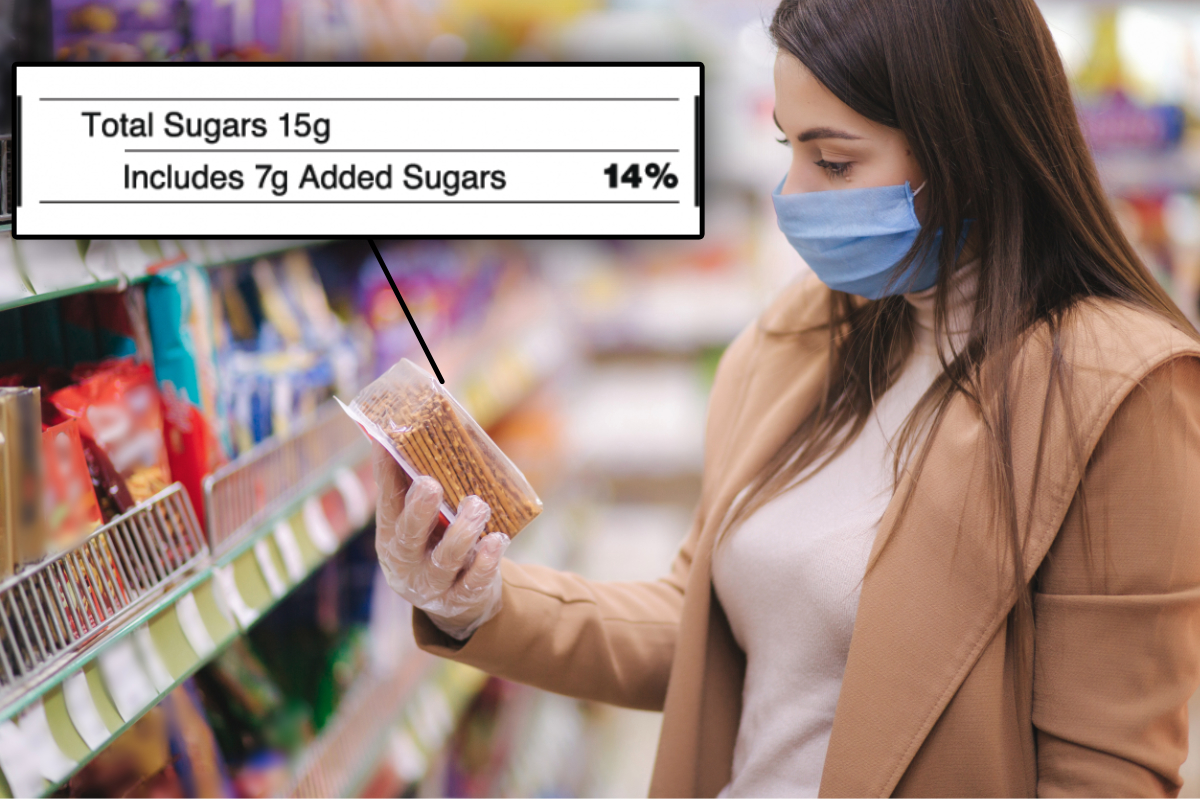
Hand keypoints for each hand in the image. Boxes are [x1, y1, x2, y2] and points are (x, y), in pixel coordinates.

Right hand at [372, 442, 508, 639]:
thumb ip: (416, 486)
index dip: (386, 474)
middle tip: (430, 484)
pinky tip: (497, 540)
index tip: (389, 445)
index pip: (386, 502)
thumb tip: (413, 431)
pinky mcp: (460, 599)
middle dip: (419, 510)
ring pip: (444, 559)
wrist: (455, 604)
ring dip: (462, 531)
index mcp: (391, 535)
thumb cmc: (437, 544)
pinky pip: (472, 582)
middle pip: (408, 535)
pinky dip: (485, 562)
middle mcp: (405, 562)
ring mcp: (431, 584)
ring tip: (477, 505)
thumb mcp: (421, 522)